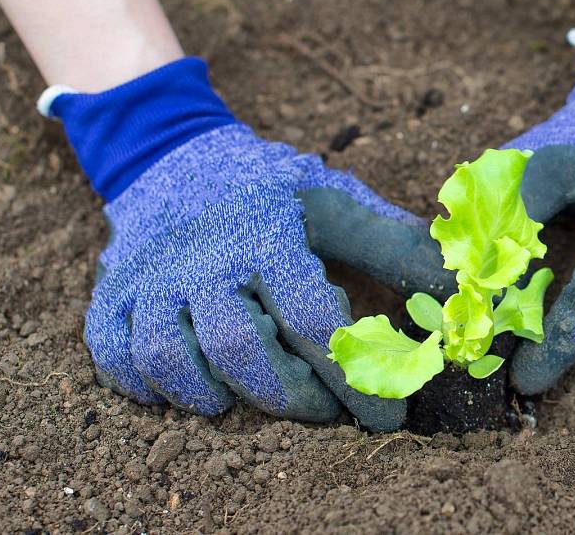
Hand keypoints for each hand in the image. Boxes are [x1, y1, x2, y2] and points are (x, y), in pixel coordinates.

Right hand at [45, 58, 450, 429]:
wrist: (179, 157)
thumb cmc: (275, 190)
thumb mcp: (338, 201)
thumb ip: (396, 245)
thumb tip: (462, 287)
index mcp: (268, 231)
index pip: (311, 317)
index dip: (353, 377)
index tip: (387, 417)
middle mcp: (204, 254)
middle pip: (238, 348)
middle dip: (291, 396)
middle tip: (326, 412)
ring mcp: (151, 274)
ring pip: (170, 356)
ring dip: (215, 393)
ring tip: (254, 399)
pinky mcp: (112, 290)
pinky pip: (114, 354)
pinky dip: (146, 384)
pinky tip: (190, 388)